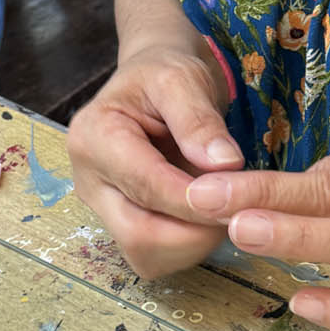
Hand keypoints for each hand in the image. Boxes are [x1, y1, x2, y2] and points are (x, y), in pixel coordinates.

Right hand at [67, 43, 244, 277]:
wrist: (152, 85)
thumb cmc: (164, 74)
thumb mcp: (183, 78)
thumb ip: (199, 120)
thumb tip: (225, 164)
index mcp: (94, 137)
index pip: (146, 186)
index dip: (196, 200)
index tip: (240, 197)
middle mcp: (89, 180)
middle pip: (139, 235)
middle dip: (196, 232)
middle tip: (239, 210)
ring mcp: (102, 207)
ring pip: (147, 255)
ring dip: (194, 244)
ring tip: (224, 207)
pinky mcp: (121, 224)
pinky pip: (155, 256)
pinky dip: (188, 246)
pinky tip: (207, 216)